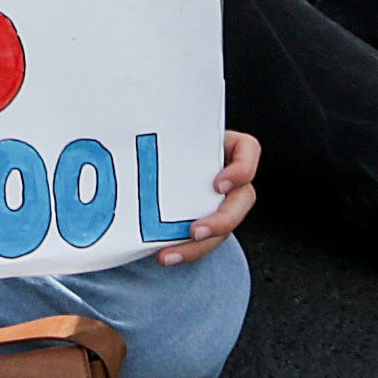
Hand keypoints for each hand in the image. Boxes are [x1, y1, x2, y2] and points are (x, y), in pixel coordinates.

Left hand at [149, 130, 263, 264]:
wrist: (150, 162)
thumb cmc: (161, 141)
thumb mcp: (168, 130)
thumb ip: (162, 130)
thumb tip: (129, 122)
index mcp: (225, 146)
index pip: (249, 150)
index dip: (240, 170)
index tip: (217, 184)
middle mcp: (228, 175)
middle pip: (242, 200)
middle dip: (221, 221)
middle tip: (194, 231)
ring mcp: (220, 200)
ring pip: (224, 228)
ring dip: (199, 246)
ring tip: (169, 253)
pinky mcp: (205, 220)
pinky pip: (205, 242)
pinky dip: (186, 251)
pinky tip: (166, 254)